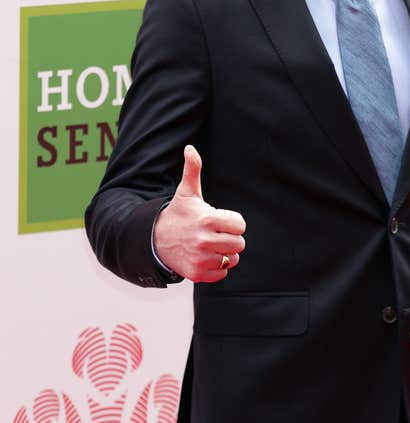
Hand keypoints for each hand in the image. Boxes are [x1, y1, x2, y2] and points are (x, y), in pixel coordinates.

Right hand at [153, 145, 244, 282]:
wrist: (156, 240)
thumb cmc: (179, 214)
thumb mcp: (187, 193)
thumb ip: (193, 170)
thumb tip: (190, 148)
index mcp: (207, 219)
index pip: (240, 225)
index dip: (232, 222)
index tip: (219, 220)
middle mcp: (204, 241)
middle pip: (239, 244)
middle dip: (230, 238)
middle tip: (215, 233)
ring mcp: (200, 259)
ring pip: (233, 259)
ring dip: (225, 253)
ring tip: (210, 245)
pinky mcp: (197, 274)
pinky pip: (222, 272)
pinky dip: (217, 267)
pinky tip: (205, 257)